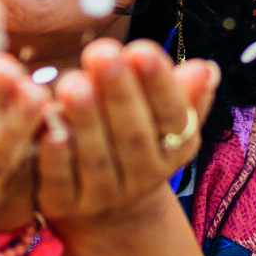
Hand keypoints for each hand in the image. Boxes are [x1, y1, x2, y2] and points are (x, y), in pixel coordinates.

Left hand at [35, 38, 219, 234]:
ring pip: (96, 159)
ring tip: (73, 82)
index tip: (141, 49)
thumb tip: (206, 68)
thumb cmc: (132, 136)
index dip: (159, 85)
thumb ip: (181, 92)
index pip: (173, 117)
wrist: (106, 206)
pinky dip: (55, 157)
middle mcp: (142, 177)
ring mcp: (103, 196)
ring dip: (86, 120)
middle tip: (102, 53)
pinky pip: (60, 182)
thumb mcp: (161, 116)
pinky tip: (48, 128)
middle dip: (119, 93)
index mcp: (174, 149)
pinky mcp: (65, 205)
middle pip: (133, 136)